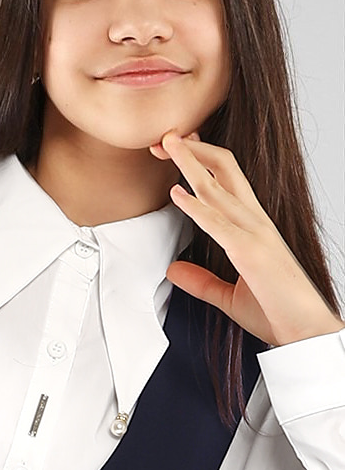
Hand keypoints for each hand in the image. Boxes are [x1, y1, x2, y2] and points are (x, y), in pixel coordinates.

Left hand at [149, 129, 343, 346]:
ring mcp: (255, 233)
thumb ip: (201, 280)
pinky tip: (176, 192)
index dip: (202, 162)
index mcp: (253, 228)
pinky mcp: (250, 252)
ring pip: (218, 187)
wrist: (303, 332)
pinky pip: (218, 223)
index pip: (227, 183)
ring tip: (166, 144)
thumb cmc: (275, 312)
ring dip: (189, 164)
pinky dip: (195, 206)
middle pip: (224, 171)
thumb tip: (173, 270)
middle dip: (194, 151)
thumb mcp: (227, 296)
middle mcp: (256, 222)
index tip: (178, 149)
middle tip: (165, 137)